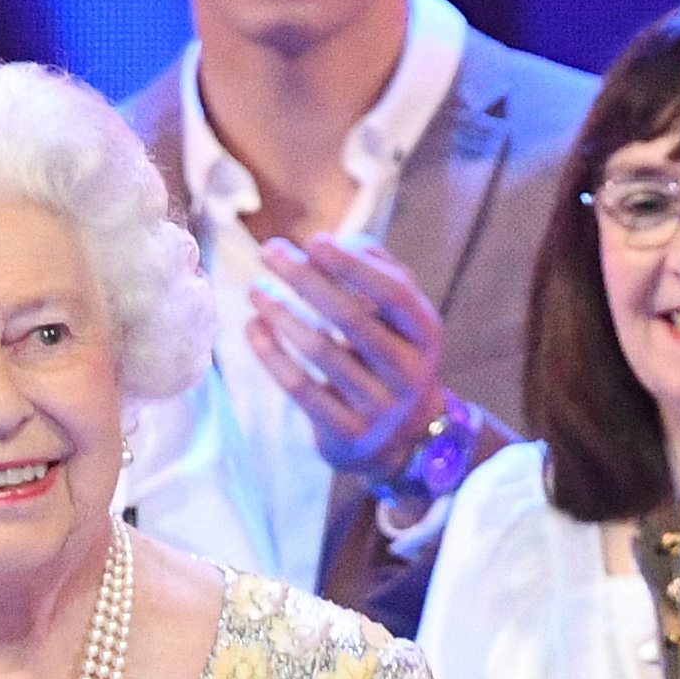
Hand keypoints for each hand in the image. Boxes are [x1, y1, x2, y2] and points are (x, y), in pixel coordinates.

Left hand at [254, 236, 455, 481]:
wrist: (404, 438)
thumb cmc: (390, 352)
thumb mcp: (398, 315)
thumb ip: (374, 269)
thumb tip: (333, 242)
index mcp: (425, 333)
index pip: (392, 292)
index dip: (352, 265)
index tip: (314, 241)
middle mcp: (408, 371)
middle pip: (351, 318)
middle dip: (305, 279)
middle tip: (268, 251)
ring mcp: (379, 407)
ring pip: (321, 352)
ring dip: (282, 314)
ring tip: (256, 289)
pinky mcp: (347, 433)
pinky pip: (300, 388)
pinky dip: (272, 354)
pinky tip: (254, 327)